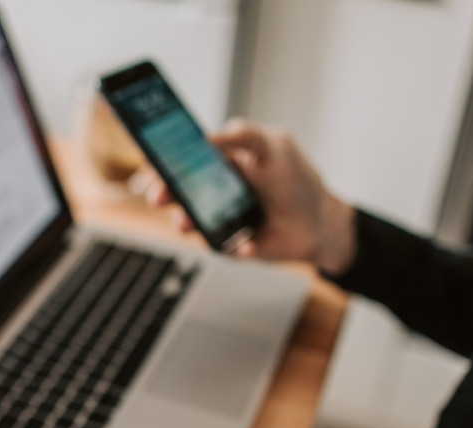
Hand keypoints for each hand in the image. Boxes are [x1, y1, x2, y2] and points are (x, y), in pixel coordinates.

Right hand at [145, 118, 356, 273]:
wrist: (320, 224)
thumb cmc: (298, 181)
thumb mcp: (276, 146)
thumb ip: (244, 134)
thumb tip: (208, 136)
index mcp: (221, 162)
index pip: (184, 157)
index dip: (164, 158)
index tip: (152, 160)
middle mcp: (215, 190)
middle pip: (177, 190)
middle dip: (163, 193)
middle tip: (160, 196)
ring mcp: (219, 218)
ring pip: (189, 221)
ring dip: (184, 222)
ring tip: (187, 225)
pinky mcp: (229, 243)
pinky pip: (219, 247)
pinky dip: (232, 247)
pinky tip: (248, 244)